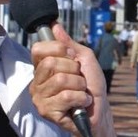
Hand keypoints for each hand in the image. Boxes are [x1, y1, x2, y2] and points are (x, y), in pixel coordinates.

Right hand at [29, 22, 108, 136]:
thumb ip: (69, 44)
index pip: (38, 49)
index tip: (73, 59)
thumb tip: (55, 25)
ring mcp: (39, 97)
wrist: (100, 111)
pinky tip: (81, 103)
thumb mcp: (84, 59)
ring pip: (60, 80)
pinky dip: (81, 98)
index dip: (59, 50)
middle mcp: (37, 81)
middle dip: (74, 70)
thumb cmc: (91, 86)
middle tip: (79, 80)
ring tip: (81, 92)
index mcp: (43, 67)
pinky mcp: (46, 111)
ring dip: (79, 86)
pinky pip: (65, 96)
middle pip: (50, 63)